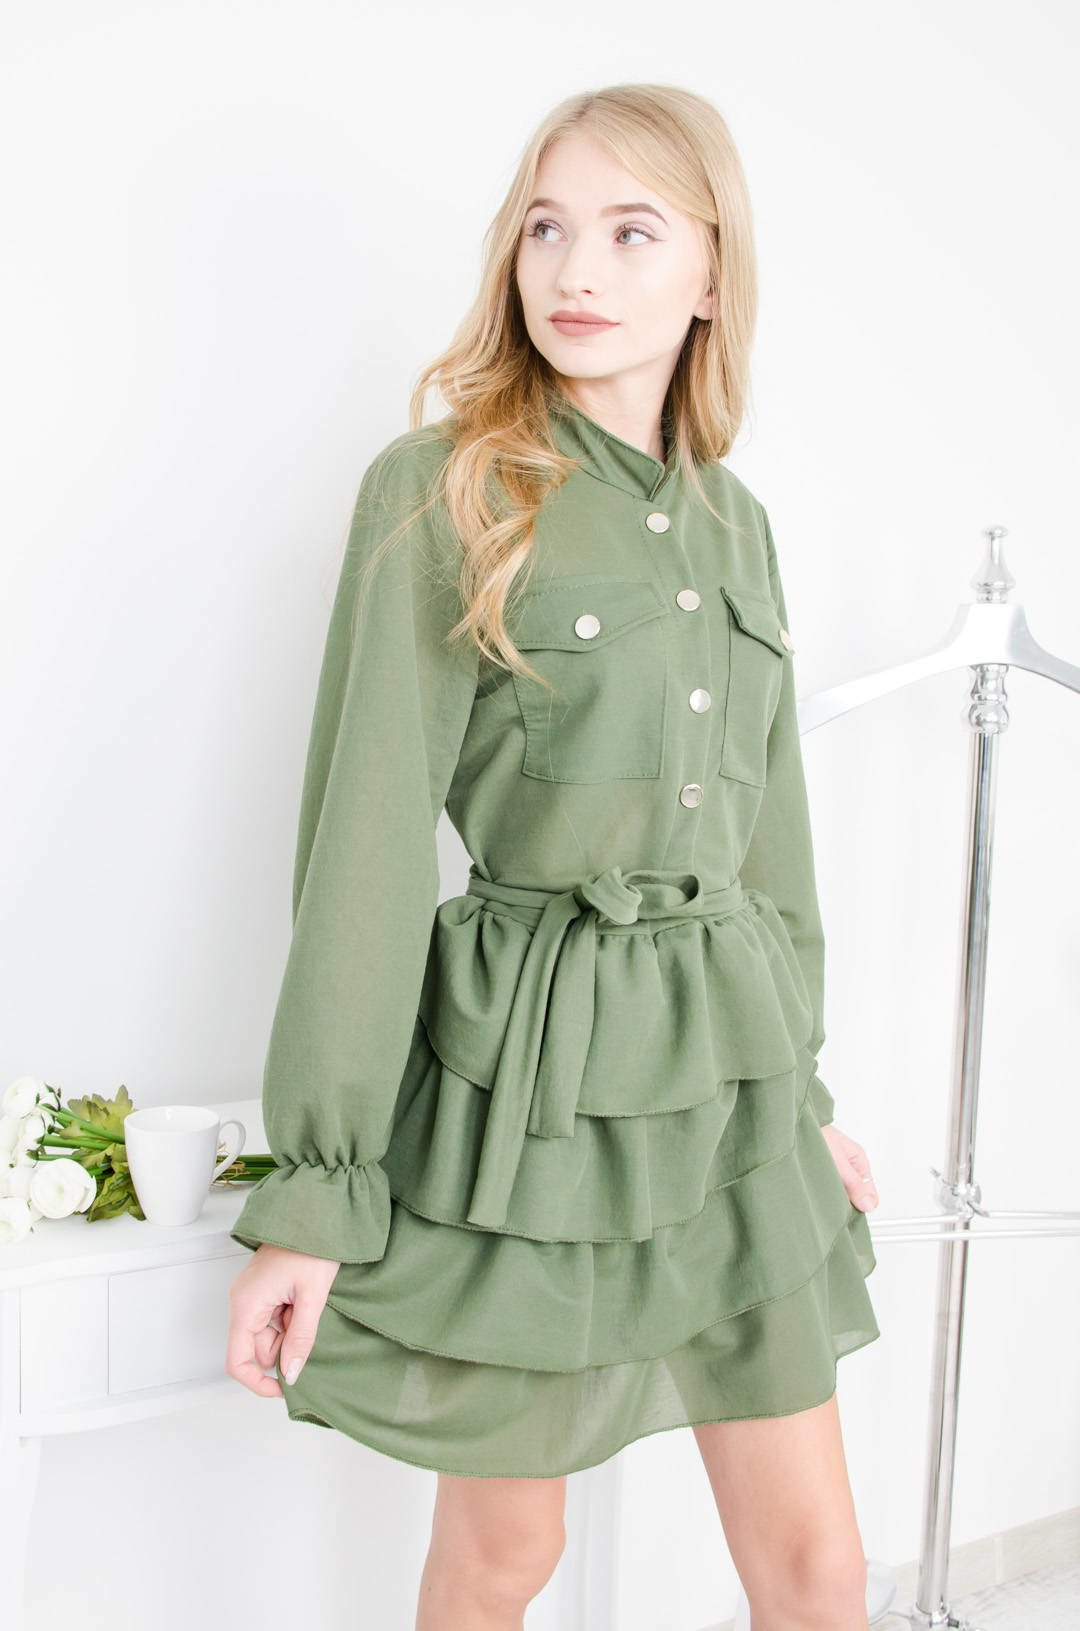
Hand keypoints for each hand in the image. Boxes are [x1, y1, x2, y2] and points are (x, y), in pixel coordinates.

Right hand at [225, 1243, 340, 1397]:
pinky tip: (304, 1299)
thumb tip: (291, 1375)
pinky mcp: (262, 1290)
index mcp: (246, 1304)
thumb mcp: (313, 1296)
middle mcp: (242, 1301)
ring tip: (308, 1303)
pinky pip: (273, 1318)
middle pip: (257, 1348)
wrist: (316, 1212)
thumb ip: (300, 1339)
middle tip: (309, 1322)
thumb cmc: (313, 1246)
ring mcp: (251, 1295)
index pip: (237, 1360)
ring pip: (268, 1334)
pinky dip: (291, 1318)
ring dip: (290, 1330)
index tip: (285, 1388)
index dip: (258, 1383)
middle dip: (285, 1346)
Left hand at [820, 1123, 878, 1211]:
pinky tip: (814, 1193)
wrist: (795, 1124)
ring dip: (832, 1198)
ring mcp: (835, 1171)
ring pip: (841, 1195)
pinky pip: (827, 1190)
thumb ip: (854, 1183)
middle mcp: (849, 1168)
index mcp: (859, 1162)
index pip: (869, 1194)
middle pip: (855, 1197)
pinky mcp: (821, 1173)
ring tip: (821, 1196)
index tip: (849, 1211)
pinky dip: (822, 1194)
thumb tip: (869, 1205)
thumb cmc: (817, 1133)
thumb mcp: (839, 1160)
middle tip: (833, 1204)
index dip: (861, 1205)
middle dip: (845, 1204)